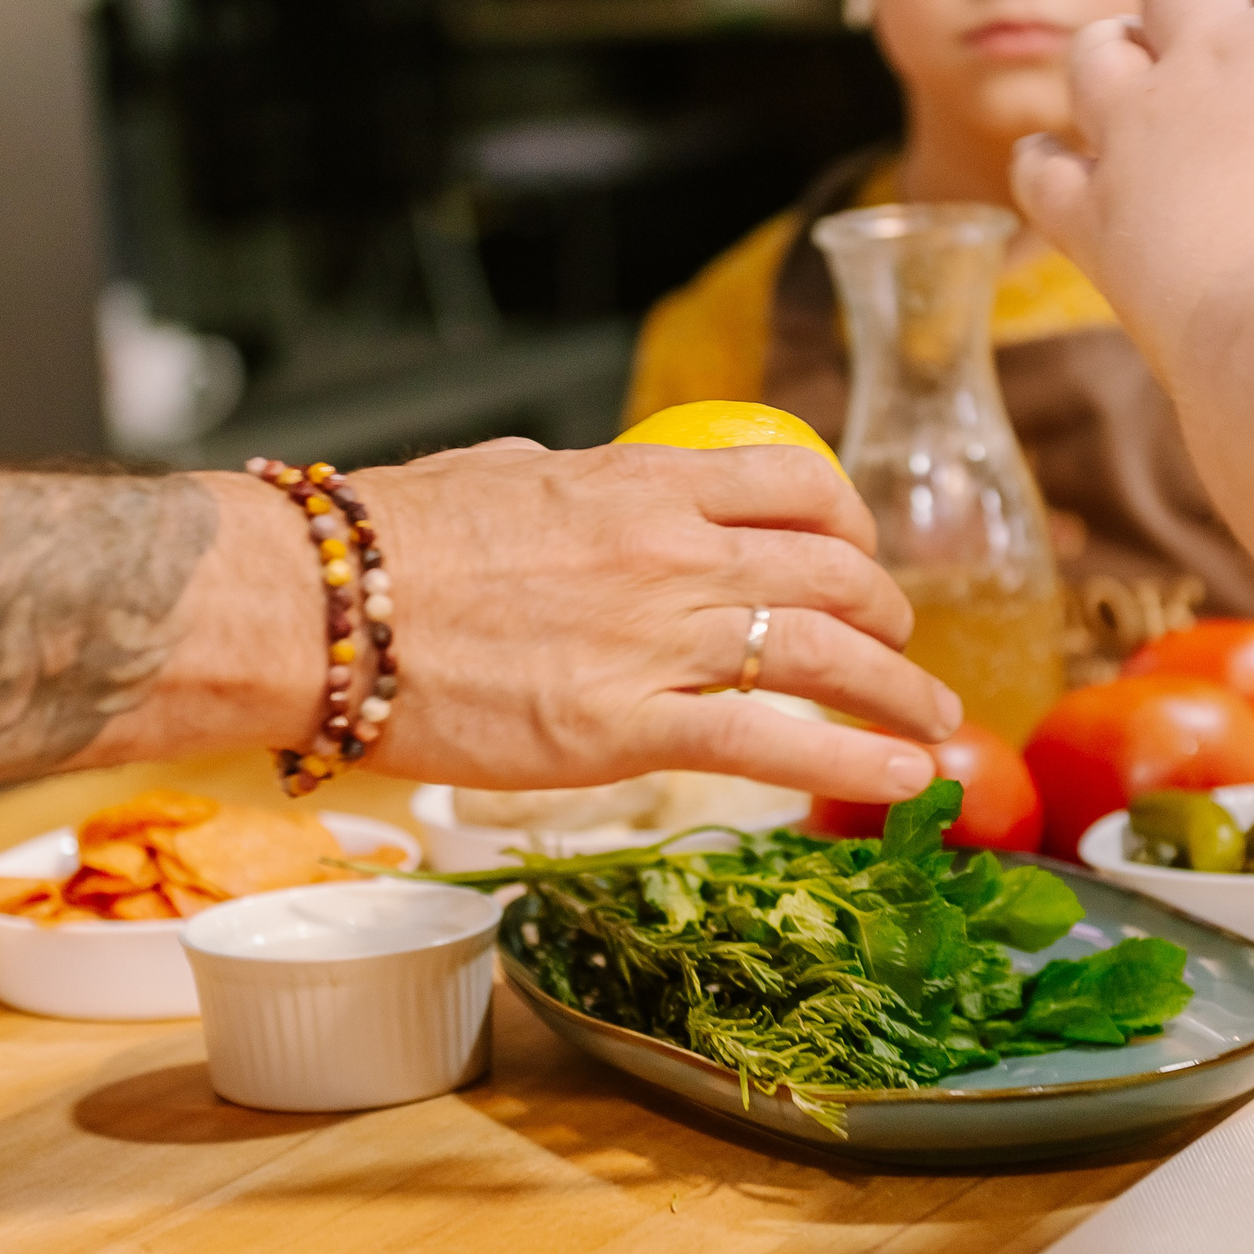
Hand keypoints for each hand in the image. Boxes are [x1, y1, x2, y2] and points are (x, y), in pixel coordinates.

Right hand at [356, 439, 962, 802]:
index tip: (864, 561)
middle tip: (908, 655)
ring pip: (827, 659)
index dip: (853, 527)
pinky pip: (774, 744)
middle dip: (891, 619)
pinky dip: (854, 762)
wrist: (317, 606)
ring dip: (901, 695)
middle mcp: (674, 554)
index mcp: (644, 482)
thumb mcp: (497, 473)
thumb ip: (565, 479)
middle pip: (835, 578)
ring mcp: (658, 643)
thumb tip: (576, 476)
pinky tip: (902, 781)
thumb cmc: (386, 541)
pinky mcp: (626, 730)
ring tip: (936, 729)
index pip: (797, 488)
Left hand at [1012, 0, 1253, 371]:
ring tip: (1133, 99)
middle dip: (1192, 2)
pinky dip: (1046, 166)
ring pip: (1092, 51)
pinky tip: (1061, 175)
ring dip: (1111, 66)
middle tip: (1214, 55)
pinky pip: (1038, 170)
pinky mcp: (1093, 212)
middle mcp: (1215, 58)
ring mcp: (1141, 128)